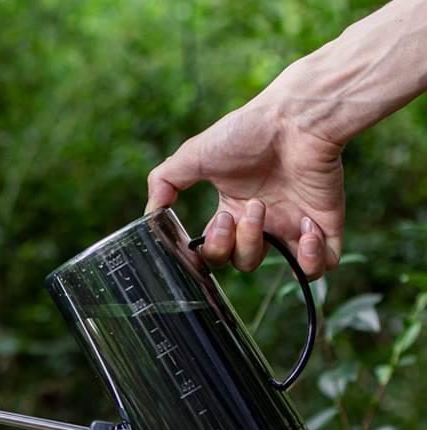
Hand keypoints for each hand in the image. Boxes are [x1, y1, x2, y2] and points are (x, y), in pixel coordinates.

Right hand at [146, 99, 344, 278]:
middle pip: (242, 262)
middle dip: (238, 243)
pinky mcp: (324, 226)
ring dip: (267, 247)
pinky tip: (305, 228)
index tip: (220, 221)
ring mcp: (294, 224)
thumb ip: (165, 182)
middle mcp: (263, 221)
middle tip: (249, 208)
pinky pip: (320, 267)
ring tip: (269, 212)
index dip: (214, 248)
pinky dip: (311, 260)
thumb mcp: (193, 155)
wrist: (296, 117)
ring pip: (278, 268)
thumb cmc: (248, 131)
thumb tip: (150, 215)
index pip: (217, 251)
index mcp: (234, 209)